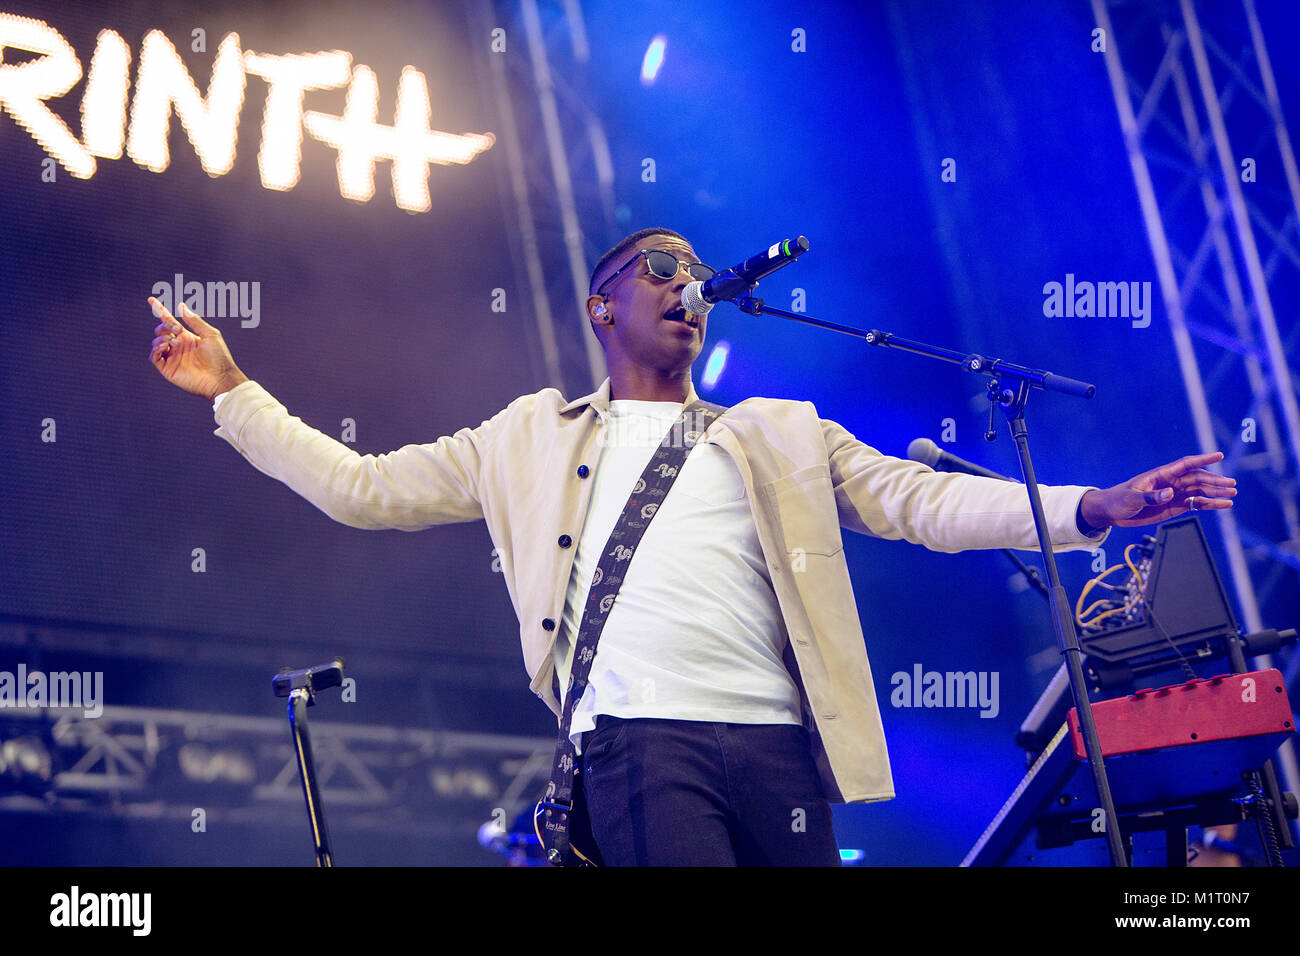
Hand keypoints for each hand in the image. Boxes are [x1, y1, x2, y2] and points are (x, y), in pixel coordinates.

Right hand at [148, 297, 247, 400]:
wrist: (220, 378)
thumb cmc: (219, 357)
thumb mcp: (210, 334)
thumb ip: (194, 321)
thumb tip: (181, 306)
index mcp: (187, 337)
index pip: (169, 322)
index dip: (160, 310)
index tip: (151, 299)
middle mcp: (177, 346)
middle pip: (161, 330)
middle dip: (166, 325)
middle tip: (178, 330)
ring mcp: (172, 358)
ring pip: (156, 342)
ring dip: (162, 337)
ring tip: (175, 341)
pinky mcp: (168, 369)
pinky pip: (154, 357)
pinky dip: (156, 349)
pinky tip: (165, 346)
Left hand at [1080, 452, 1236, 528]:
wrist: (1111, 512)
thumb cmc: (1118, 500)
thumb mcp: (1131, 498)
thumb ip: (1150, 497)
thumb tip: (1169, 493)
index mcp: (1160, 475)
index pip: (1185, 464)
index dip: (1202, 459)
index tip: (1218, 455)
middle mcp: (1171, 483)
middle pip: (1198, 479)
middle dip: (1215, 481)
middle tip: (1231, 485)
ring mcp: (1174, 494)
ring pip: (1200, 491)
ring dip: (1217, 492)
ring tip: (1232, 494)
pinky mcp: (1175, 506)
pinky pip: (1196, 504)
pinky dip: (1211, 504)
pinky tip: (1224, 505)